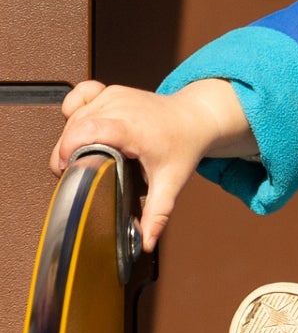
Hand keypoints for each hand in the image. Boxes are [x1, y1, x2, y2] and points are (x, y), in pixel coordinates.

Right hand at [50, 80, 254, 250]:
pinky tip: (81, 125)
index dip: (68, 149)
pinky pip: (79, 95)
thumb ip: (157, 214)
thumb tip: (145, 241)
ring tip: (86, 155)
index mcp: (132, 128)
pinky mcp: (110, 92)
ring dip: (71, 137)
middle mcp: (120, 108)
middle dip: (66, 151)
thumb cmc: (184, 145)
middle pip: (74, 127)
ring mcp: (114, 97)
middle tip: (78, 171)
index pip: (87, 130)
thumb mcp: (172, 182)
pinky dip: (74, 109)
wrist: (196, 118)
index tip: (68, 169)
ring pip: (74, 116)